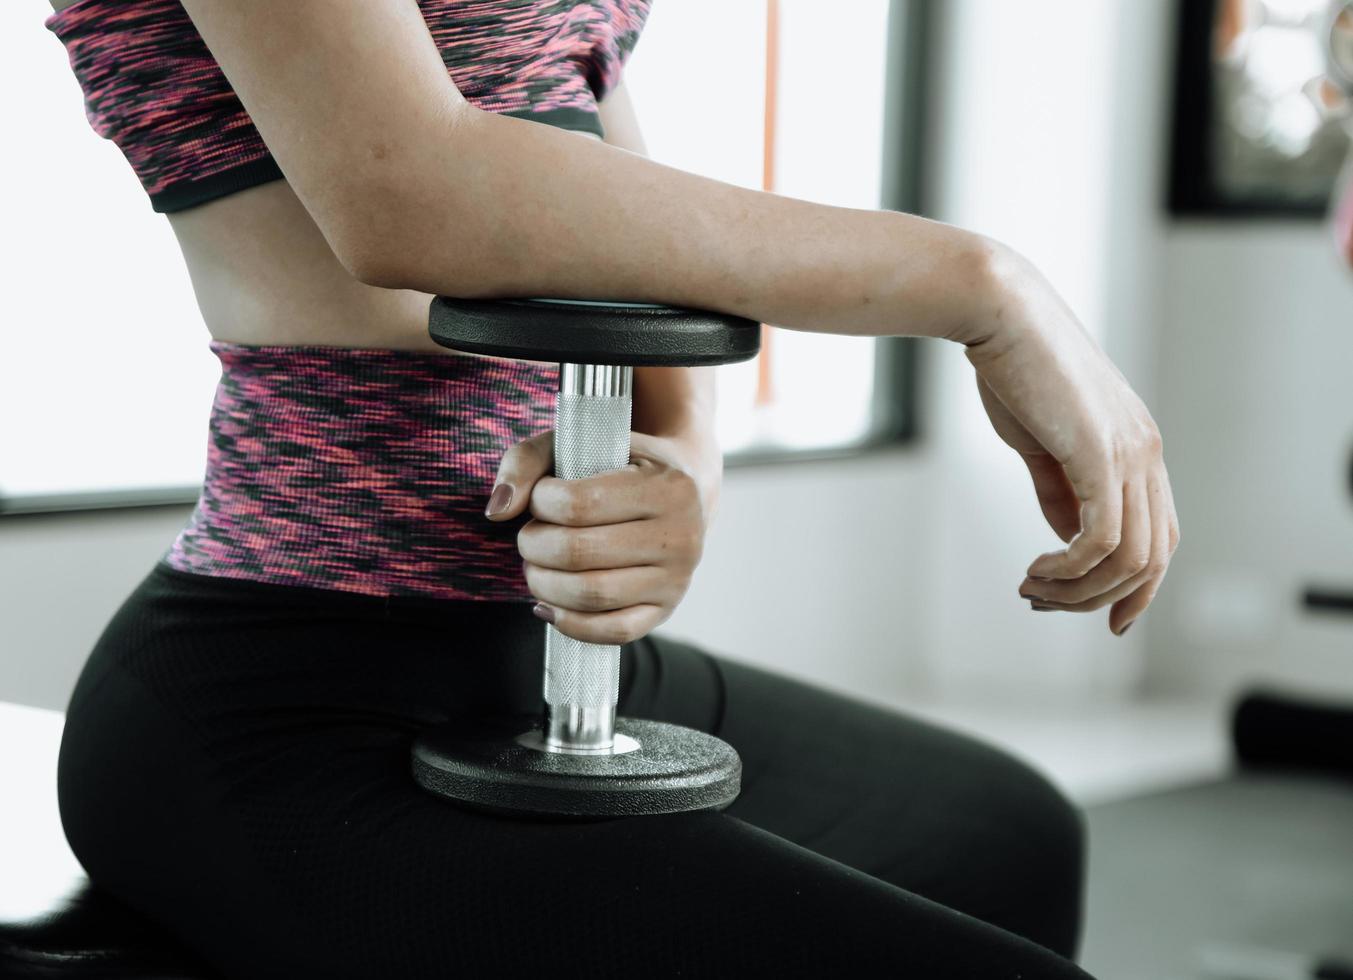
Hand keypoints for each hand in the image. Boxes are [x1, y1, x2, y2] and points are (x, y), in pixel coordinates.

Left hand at [484, 429, 718, 644]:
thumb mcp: (576, 444)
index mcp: (667, 487)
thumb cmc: (617, 465)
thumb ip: (526, 461)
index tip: (540, 497)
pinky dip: (568, 623)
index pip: (578, 504)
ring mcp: (677, 579)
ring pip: (591, 595)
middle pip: (578, 553)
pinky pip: (612, 632)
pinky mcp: (664, 610)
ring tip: (536, 566)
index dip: (540, 502)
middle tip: (530, 536)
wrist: (681, 494)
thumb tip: (497, 512)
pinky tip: (547, 605)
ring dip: (543, 584)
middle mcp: (682, 536)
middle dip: (534, 546)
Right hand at [966, 243, 1179, 634]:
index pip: (1160, 536)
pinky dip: (1069, 570)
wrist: (1000, 313)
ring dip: (1077, 591)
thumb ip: (1060, 489)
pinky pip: (1100, 540)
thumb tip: (1070, 541)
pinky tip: (1036, 569)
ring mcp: (1129, 452)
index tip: (1093, 613)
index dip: (1135, 587)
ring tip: (1032, 589)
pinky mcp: (1100, 453)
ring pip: (1129, 558)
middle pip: (1151, 558)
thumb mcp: (1041, 440)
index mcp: (1138, 446)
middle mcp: (1146, 451)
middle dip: (1099, 598)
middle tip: (1043, 603)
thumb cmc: (1015, 366)